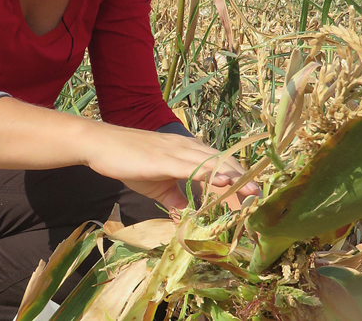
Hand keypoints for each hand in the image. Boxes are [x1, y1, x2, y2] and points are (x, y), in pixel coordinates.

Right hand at [83, 123, 259, 210]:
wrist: (102, 145)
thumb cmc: (127, 161)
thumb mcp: (157, 185)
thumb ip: (175, 198)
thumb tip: (187, 215)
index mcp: (187, 152)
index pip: (219, 163)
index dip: (237, 177)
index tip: (252, 194)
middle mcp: (187, 146)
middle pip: (223, 161)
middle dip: (243, 178)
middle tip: (260, 197)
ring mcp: (177, 150)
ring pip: (214, 162)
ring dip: (236, 177)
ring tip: (254, 191)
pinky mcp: (166, 158)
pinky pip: (194, 165)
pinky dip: (213, 173)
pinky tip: (226, 180)